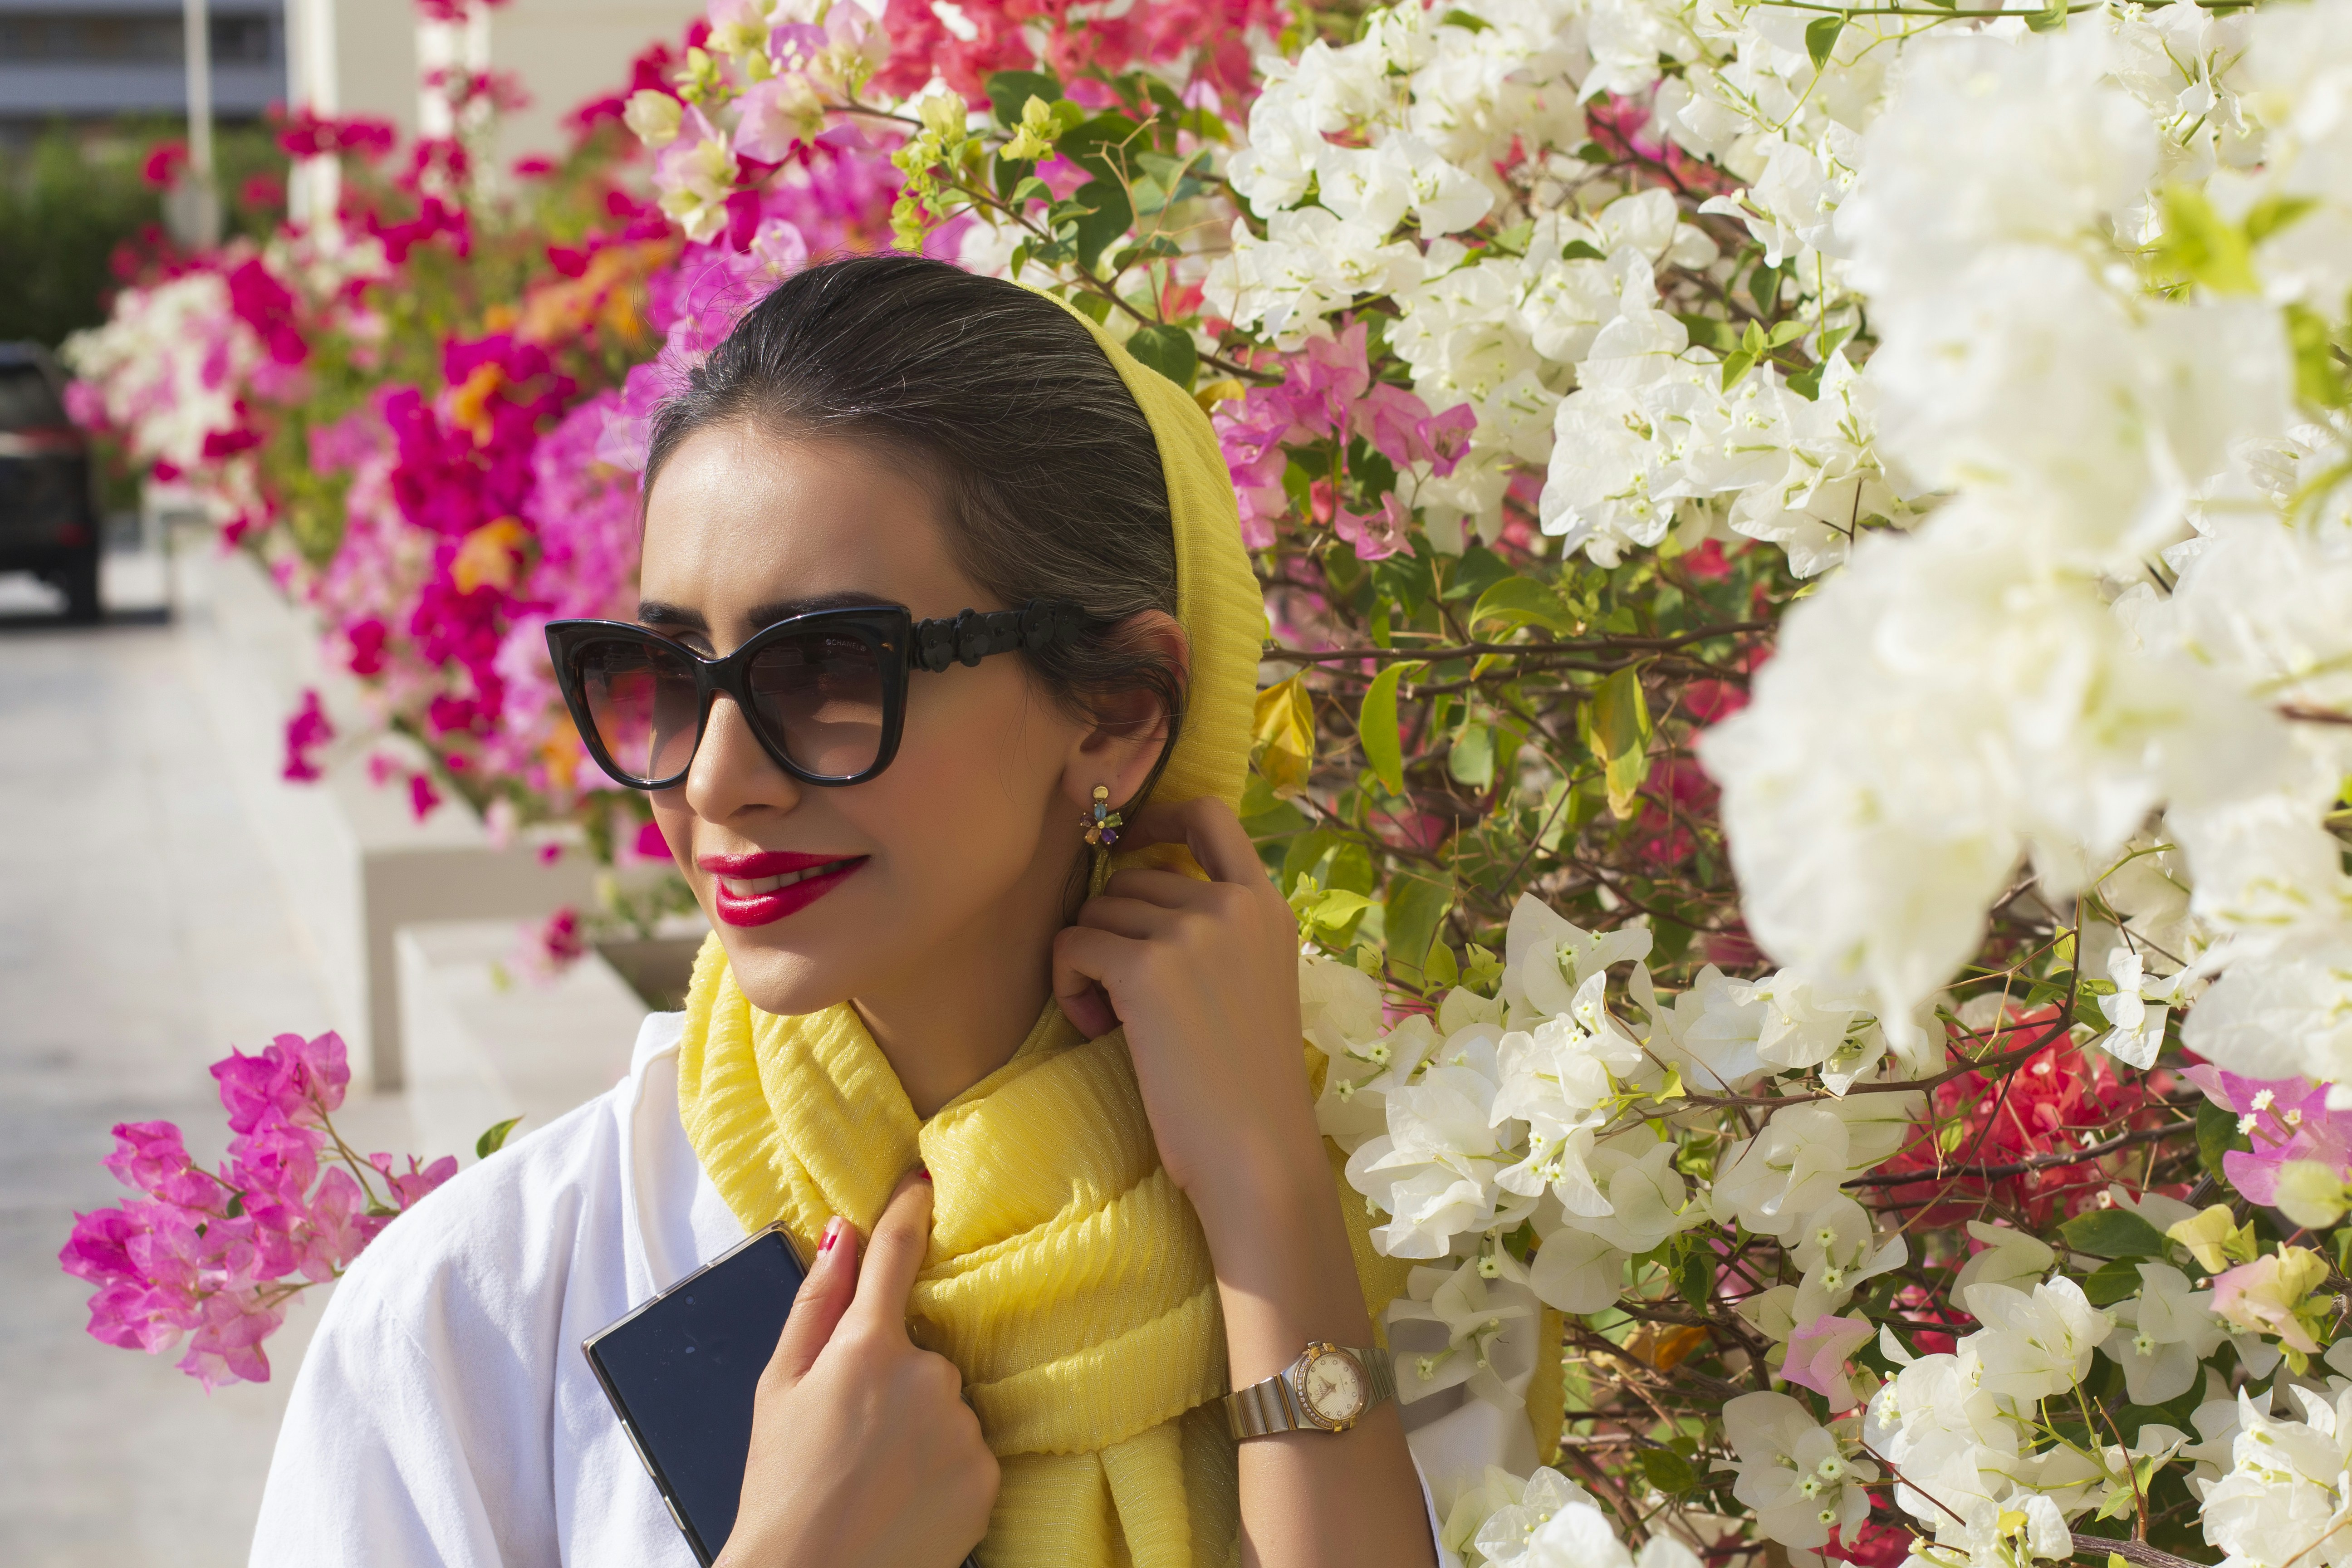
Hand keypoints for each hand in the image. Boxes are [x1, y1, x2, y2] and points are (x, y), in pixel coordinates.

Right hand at [719, 1171, 997, 1567]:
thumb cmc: (780, 1489)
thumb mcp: (777, 1388)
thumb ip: (814, 1304)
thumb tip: (841, 1233)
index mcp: (867, 1347)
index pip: (895, 1254)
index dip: (909, 1210)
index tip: (923, 1180)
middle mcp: (928, 1377)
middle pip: (919, 1353)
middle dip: (890, 1380)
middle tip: (850, 1434)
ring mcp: (963, 1426)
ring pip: (944, 1405)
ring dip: (917, 1427)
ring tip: (874, 1476)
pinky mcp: (987, 1474)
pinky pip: (967, 1450)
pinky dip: (940, 1467)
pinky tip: (904, 1497)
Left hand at [1049, 796, 1320, 1231]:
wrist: (1255, 1153)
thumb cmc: (1245, 1082)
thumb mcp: (1253, 979)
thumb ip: (1216, 928)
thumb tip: (1133, 886)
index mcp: (1265, 904)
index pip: (1209, 814)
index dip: (1156, 816)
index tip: (1127, 845)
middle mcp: (1231, 905)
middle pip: (1131, 875)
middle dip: (1111, 926)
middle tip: (1122, 996)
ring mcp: (1191, 932)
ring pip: (1095, 911)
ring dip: (1089, 961)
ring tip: (1114, 1020)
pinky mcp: (1146, 969)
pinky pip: (1074, 945)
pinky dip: (1070, 984)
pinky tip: (1099, 1028)